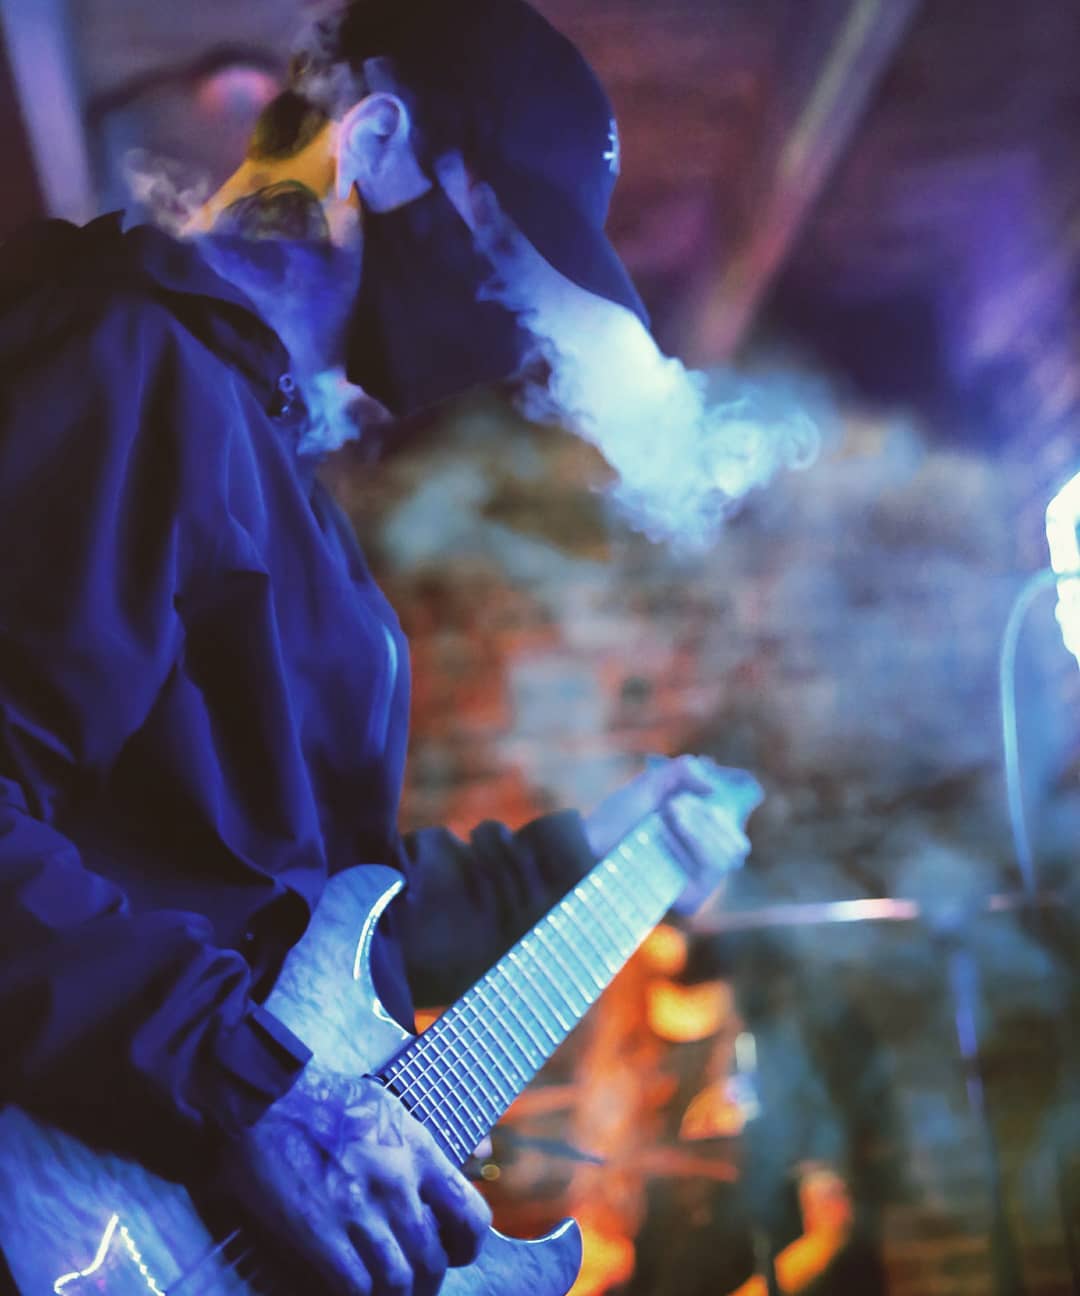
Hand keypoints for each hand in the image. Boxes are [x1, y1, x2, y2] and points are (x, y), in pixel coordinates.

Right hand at [217, 1060, 491, 1295]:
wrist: (267, 1095)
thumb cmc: (327, 1098)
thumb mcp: (391, 1107)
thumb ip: (430, 1141)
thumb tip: (483, 1152)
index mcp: (418, 1150)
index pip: (470, 1215)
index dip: (468, 1246)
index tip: (455, 1253)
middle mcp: (397, 1183)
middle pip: (433, 1259)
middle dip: (428, 1282)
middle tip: (415, 1285)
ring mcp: (359, 1209)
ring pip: (399, 1280)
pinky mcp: (320, 1231)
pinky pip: (355, 1286)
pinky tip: (350, 1292)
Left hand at [583, 755, 755, 915]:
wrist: (589, 845)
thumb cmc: (619, 816)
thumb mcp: (651, 784)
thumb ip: (682, 772)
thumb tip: (713, 786)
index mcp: (704, 831)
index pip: (739, 823)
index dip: (734, 803)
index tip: (705, 789)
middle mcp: (706, 857)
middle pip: (737, 841)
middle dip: (709, 816)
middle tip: (673, 805)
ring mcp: (698, 880)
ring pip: (728, 853)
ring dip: (700, 828)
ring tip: (669, 814)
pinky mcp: (689, 898)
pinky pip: (710, 872)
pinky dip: (694, 845)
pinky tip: (667, 834)